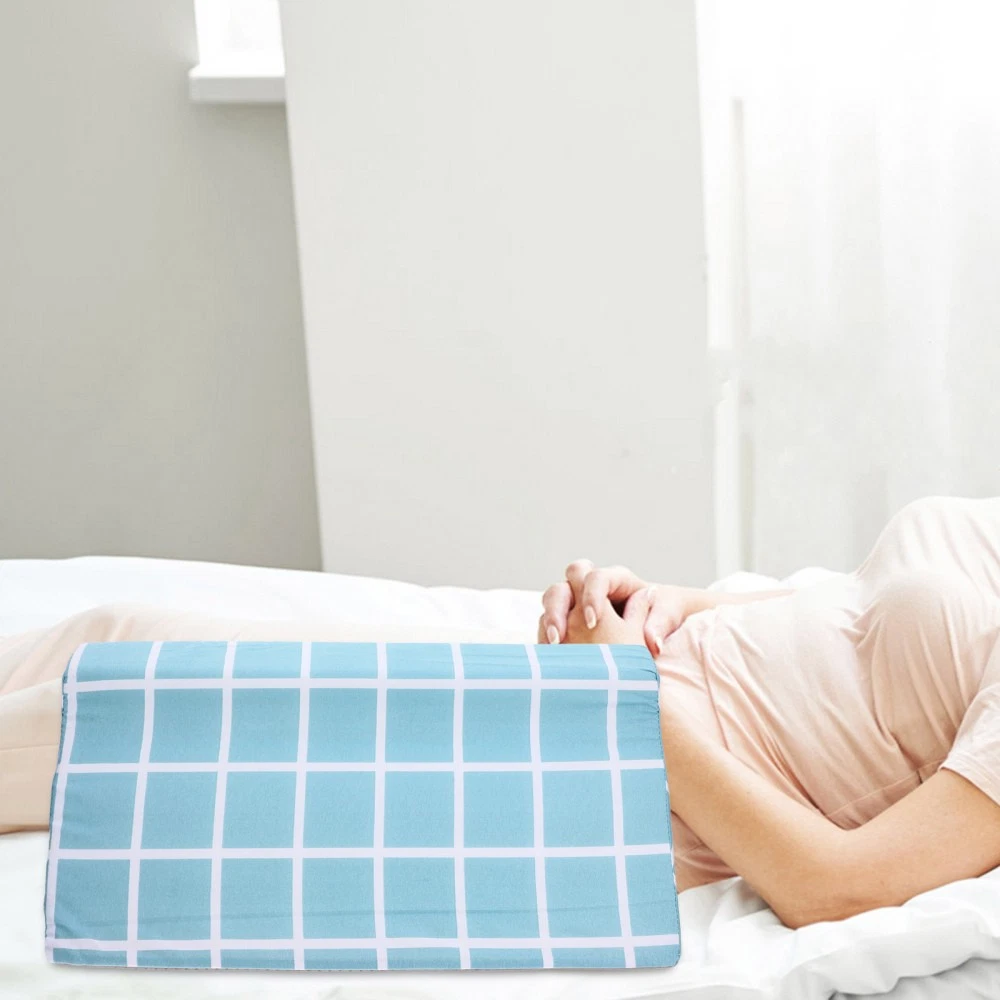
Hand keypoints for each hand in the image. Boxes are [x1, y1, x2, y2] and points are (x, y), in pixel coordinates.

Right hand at [537, 560, 703, 654]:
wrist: (657, 625)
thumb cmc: (665, 612)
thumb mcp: (668, 615)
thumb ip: (660, 625)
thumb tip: (653, 642)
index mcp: (616, 579)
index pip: (595, 577)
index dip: (590, 595)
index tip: (592, 622)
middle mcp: (594, 586)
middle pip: (565, 584)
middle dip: (559, 607)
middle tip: (560, 637)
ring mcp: (579, 602)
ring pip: (553, 600)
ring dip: (549, 623)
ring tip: (552, 649)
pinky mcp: (570, 621)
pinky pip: (550, 623)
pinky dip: (547, 638)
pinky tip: (550, 659)